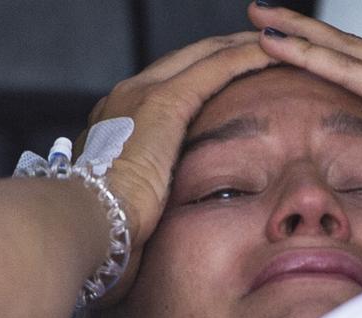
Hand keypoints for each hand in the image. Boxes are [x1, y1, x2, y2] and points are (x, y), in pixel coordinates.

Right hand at [76, 32, 275, 301]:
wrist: (88, 223)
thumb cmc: (106, 227)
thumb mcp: (125, 203)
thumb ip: (141, 193)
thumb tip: (152, 215)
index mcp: (118, 121)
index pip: (169, 85)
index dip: (201, 76)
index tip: (227, 79)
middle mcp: (128, 96)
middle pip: (187, 61)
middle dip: (223, 52)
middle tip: (258, 49)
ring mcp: (143, 93)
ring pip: (204, 56)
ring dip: (239, 49)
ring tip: (273, 47)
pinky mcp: (164, 102)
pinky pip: (216, 68)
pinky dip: (244, 59)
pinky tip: (270, 55)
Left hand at [248, 2, 361, 225]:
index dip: (329, 58)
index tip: (294, 50)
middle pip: (356, 51)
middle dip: (309, 31)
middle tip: (267, 16)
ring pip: (351, 53)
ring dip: (303, 34)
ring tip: (263, 20)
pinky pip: (356, 75)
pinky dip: (316, 58)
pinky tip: (282, 48)